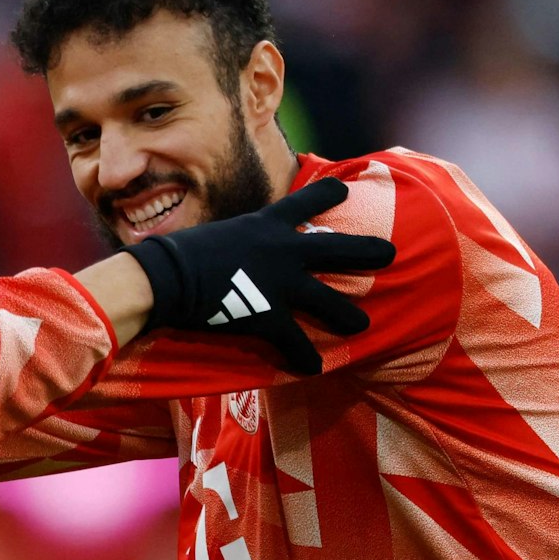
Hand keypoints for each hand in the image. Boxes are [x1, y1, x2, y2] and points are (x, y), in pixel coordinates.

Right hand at [126, 178, 394, 375]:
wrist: (168, 277)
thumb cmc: (178, 254)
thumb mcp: (217, 234)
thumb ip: (239, 242)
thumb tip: (235, 254)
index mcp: (266, 224)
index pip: (305, 202)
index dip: (327, 195)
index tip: (344, 191)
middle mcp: (283, 250)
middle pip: (337, 248)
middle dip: (367, 251)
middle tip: (390, 254)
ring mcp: (280, 284)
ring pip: (329, 301)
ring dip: (347, 315)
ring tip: (361, 325)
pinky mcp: (270, 316)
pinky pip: (296, 342)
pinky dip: (304, 358)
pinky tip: (313, 368)